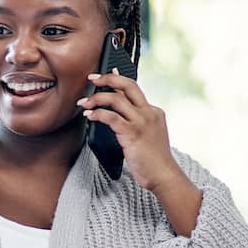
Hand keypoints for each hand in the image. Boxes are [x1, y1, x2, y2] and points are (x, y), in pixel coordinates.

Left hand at [77, 69, 187, 192]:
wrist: (163, 175)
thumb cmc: (152, 159)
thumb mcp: (147, 134)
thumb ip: (134, 120)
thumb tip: (116, 110)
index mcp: (153, 112)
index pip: (133, 89)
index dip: (117, 78)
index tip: (106, 72)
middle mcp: (149, 113)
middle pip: (128, 85)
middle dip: (108, 78)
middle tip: (92, 78)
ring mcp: (142, 122)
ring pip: (116, 99)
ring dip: (96, 98)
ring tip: (84, 104)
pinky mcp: (133, 133)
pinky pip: (111, 117)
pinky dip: (97, 114)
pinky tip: (89, 116)